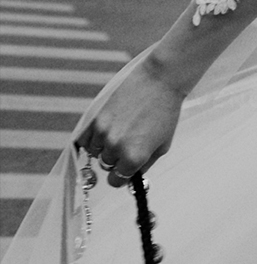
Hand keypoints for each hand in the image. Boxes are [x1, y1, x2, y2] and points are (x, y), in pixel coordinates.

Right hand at [74, 52, 185, 186]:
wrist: (159, 82)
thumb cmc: (165, 115)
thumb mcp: (162, 146)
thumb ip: (144, 165)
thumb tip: (130, 177)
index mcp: (134, 158)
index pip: (116, 181)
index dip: (121, 177)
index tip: (124, 171)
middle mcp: (116, 147)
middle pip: (106, 165)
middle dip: (115, 160)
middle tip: (127, 145)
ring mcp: (103, 132)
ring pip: (94, 152)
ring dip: (103, 148)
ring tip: (119, 133)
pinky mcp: (95, 117)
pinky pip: (84, 138)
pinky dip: (92, 139)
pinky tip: (104, 132)